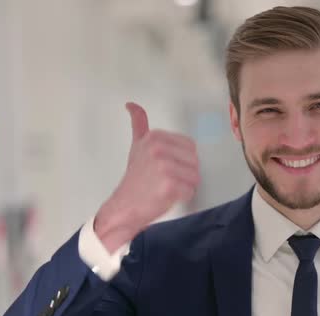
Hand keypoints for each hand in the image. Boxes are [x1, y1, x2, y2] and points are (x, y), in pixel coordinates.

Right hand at [94, 102, 199, 252]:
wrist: (124, 207)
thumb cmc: (135, 179)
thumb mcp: (137, 147)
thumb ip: (139, 124)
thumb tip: (132, 105)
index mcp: (155, 137)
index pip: (190, 146)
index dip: (182, 160)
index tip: (165, 167)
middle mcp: (158, 149)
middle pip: (195, 161)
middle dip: (185, 174)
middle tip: (165, 180)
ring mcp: (164, 166)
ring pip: (195, 177)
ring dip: (185, 186)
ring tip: (166, 188)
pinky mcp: (169, 185)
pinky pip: (190, 191)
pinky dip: (182, 197)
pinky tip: (166, 197)